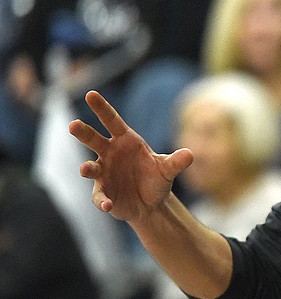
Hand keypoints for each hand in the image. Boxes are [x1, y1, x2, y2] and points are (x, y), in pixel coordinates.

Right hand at [69, 90, 192, 221]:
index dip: (101, 108)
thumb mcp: (167, 169)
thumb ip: (176, 162)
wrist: (151, 204)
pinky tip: (108, 205)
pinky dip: (102, 200)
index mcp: (125, 141)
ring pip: (90, 168)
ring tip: (85, 169)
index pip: (112, 121)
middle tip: (73, 125)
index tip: (90, 93)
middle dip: (83, 132)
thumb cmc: (156, 178)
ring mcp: (104, 173)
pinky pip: (99, 196)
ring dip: (87, 168)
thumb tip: (190, 154)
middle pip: (93, 139)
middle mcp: (110, 154)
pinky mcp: (103, 193)